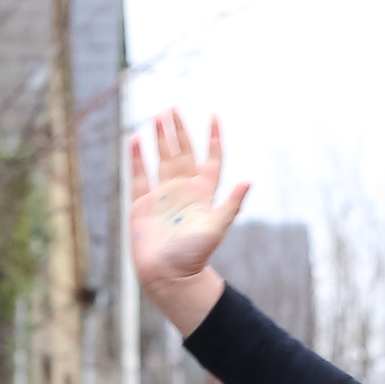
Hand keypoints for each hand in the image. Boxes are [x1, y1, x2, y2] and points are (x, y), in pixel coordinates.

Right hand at [129, 109, 248, 336]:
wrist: (168, 276)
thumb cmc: (194, 256)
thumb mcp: (216, 228)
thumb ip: (231, 204)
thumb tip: (249, 181)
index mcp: (203, 194)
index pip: (211, 159)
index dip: (213, 138)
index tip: (214, 115)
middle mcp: (183, 191)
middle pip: (183, 153)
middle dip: (179, 130)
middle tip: (173, 107)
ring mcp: (162, 196)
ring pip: (162, 159)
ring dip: (160, 138)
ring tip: (157, 116)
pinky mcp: (142, 204)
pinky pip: (138, 174)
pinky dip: (137, 156)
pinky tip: (135, 138)